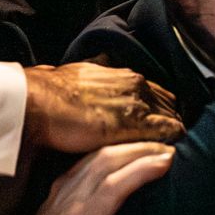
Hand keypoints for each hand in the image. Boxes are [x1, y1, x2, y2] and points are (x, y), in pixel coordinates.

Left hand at [15, 142, 173, 214]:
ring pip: (95, 157)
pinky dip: (108, 152)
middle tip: (169, 148)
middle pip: (106, 162)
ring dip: (126, 148)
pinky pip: (85, 161)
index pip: (114, 185)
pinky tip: (124, 152)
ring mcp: (63, 192)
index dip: (142, 169)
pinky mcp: (59, 190)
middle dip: (140, 150)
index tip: (168, 160)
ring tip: (152, 147)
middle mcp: (71, 201)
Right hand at [23, 62, 182, 151]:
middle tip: (169, 138)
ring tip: (170, 147)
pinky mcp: (135, 124)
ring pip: (172, 116)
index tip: (160, 120)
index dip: (160, 108)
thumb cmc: (54, 92)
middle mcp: (136, 86)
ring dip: (172, 130)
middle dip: (170, 118)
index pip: (156, 91)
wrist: (42, 103)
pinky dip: (172, 139)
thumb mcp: (82, 72)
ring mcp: (138, 105)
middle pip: (169, 103)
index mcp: (124, 76)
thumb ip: (99, 72)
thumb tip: (102, 64)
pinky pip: (168, 131)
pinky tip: (171, 150)